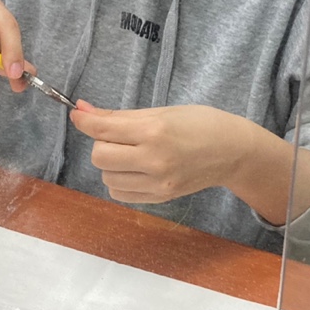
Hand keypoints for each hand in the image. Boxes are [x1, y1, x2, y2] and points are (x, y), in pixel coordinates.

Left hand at [69, 102, 248, 203]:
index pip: (104, 130)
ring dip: (111, 164)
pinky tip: (136, 170)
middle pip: (100, 157)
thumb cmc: (199, 123)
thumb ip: (119, 116)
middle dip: (103, 144)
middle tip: (120, 137)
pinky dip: (120, 180)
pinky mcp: (161, 198)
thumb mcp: (160, 112)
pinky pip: (120, 193)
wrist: (232, 151)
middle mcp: (154, 160)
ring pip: (107, 177)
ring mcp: (158, 183)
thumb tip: (82, 111)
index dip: (85, 121)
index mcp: (154, 132)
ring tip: (132, 154)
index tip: (77, 114)